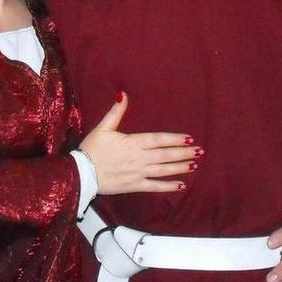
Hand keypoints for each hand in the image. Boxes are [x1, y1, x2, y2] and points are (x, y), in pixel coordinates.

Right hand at [79, 92, 200, 194]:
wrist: (81, 173)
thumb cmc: (91, 149)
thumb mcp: (103, 128)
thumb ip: (115, 112)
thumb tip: (122, 94)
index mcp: (133, 143)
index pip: (159, 140)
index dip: (175, 139)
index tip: (189, 138)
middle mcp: (139, 158)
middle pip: (165, 155)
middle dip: (183, 153)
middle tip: (199, 151)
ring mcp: (138, 173)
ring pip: (163, 171)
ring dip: (180, 168)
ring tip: (194, 165)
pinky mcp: (134, 185)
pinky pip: (154, 187)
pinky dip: (167, 187)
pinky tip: (180, 185)